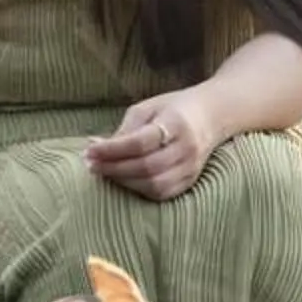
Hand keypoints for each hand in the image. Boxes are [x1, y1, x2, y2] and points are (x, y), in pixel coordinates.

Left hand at [86, 87, 218, 200]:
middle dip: (113, 168)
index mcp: (176, 123)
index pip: (139, 142)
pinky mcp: (190, 181)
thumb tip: (95, 147)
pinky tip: (125, 181)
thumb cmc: (173, 109)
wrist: (212, 116)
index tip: (89, 151)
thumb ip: (125, 130)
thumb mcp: (147, 109)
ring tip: (105, 173)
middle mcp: (186, 148)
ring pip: (153, 184)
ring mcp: (191, 168)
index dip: (111, 150)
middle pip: (145, 166)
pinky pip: (162, 193)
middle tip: (91, 165)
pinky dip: (139, 190)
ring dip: (124, 182)